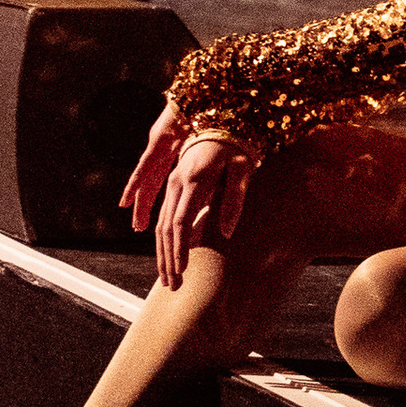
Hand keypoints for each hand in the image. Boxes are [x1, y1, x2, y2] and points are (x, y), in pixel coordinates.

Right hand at [122, 102, 254, 290]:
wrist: (221, 120)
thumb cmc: (238, 146)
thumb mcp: (244, 170)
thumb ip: (235, 201)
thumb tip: (226, 231)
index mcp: (194, 180)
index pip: (180, 222)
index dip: (179, 249)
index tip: (181, 270)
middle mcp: (177, 183)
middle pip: (166, 228)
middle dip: (168, 259)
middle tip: (173, 286)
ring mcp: (173, 183)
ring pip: (161, 225)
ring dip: (163, 253)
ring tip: (168, 278)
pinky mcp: (174, 185)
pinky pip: (165, 217)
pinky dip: (164, 240)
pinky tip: (168, 257)